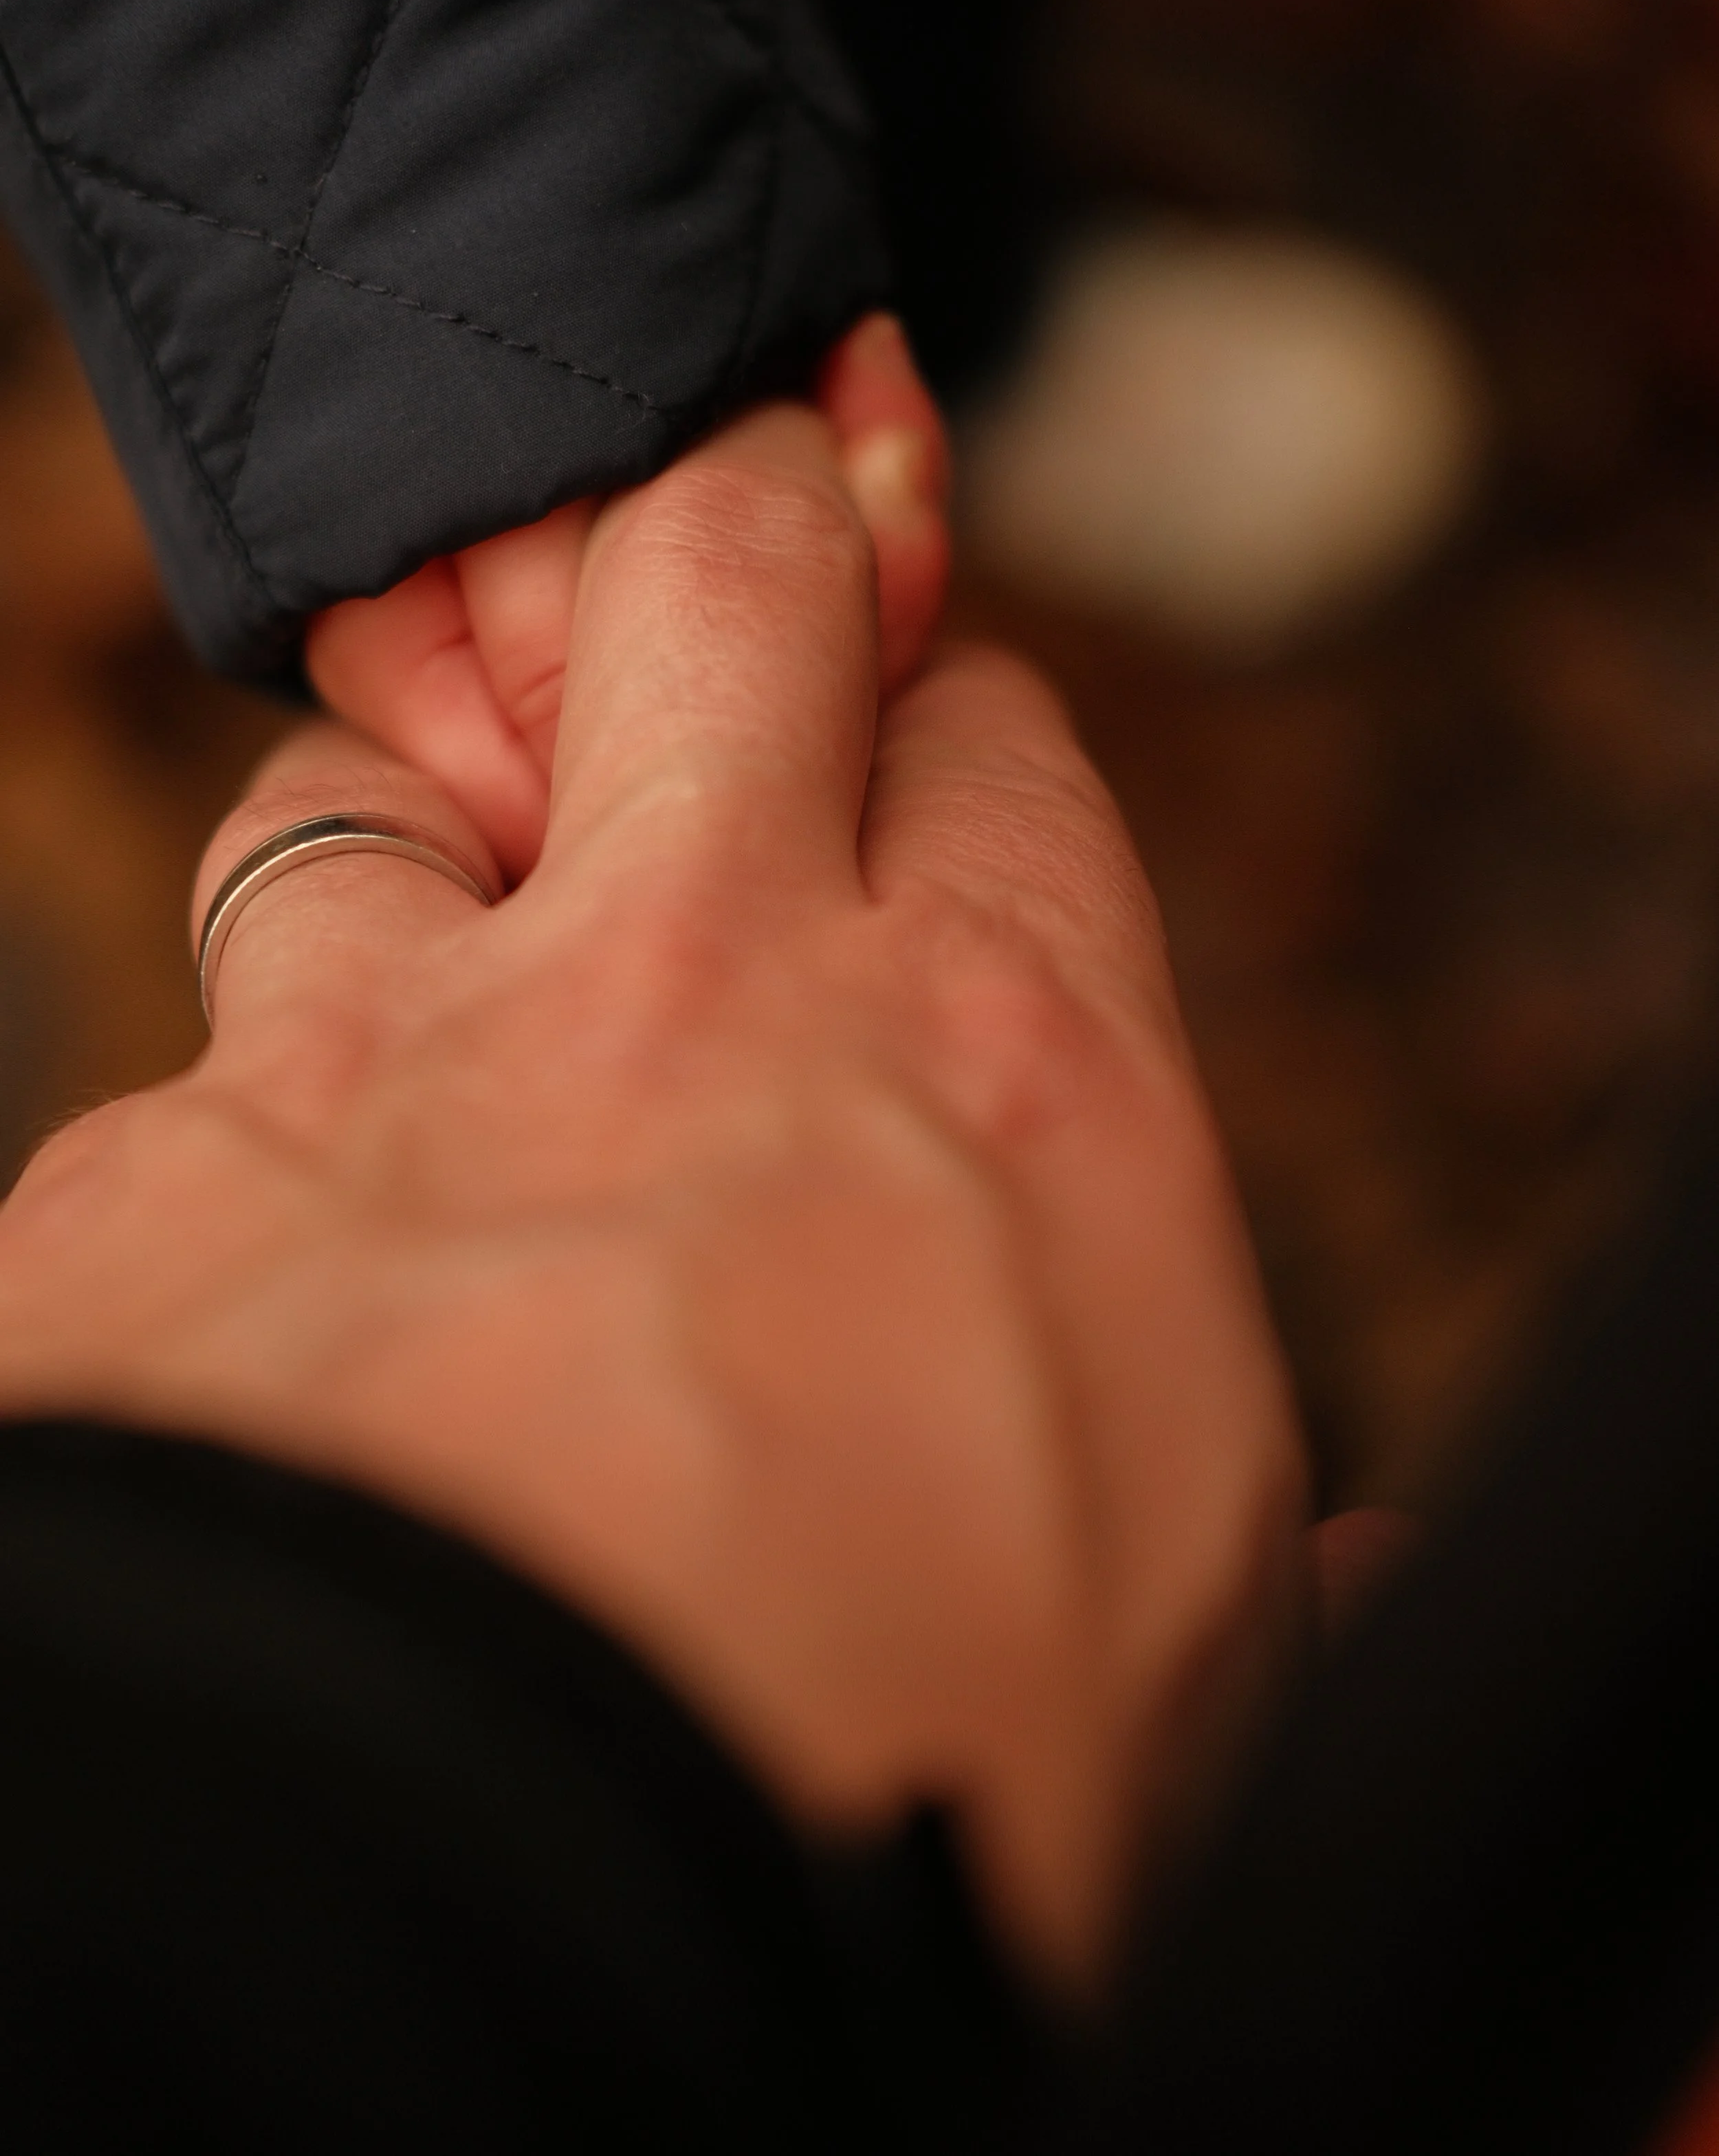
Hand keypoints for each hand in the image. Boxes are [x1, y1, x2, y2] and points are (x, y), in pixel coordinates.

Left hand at [0, 400, 1303, 1984]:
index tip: (922, 817)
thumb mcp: (1186, 1679)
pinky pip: (157, 1108)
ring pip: (360, 805)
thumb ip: (1247, 1542)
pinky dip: (213, 1191)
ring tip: (418, 1009)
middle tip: (708, 607)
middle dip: (726, 546)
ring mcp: (379, 1070)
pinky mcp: (131, 1203)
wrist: (458, 1954)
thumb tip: (1334, 1555)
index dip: (953, 762)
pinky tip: (247, 1340)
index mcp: (993, 1079)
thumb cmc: (885, 1831)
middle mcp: (684, 1000)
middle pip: (714, 578)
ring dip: (400, 873)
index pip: (994, 754)